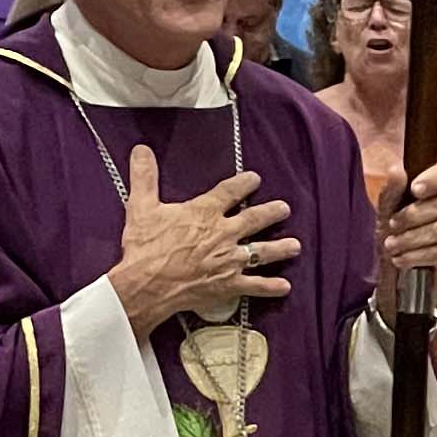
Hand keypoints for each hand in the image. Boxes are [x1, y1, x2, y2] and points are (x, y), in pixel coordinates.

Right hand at [105, 141, 293, 335]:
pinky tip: (285, 287)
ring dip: (280, 248)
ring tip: (295, 246)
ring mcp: (229, 261)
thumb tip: (141, 150)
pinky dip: (271, 287)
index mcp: (204, 213)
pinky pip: (255, 286)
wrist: (147, 284)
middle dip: (272, 213)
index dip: (244, 184)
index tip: (255, 179)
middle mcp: (223, 234)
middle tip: (284, 208)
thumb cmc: (145, 247)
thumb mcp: (141, 207)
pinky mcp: (229, 285)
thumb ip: (144, 177)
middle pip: (255, 220)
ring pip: (262, 252)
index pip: (230, 192)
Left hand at [379, 158, 436, 291]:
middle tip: (392, 226)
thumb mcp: (389, 211)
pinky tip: (401, 259)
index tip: (414, 189)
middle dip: (413, 215)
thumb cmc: (399, 234)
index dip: (435, 179)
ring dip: (410, 238)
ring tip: (391, 246)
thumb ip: (392, 191)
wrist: (404, 273)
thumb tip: (396, 169)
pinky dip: (416, 256)